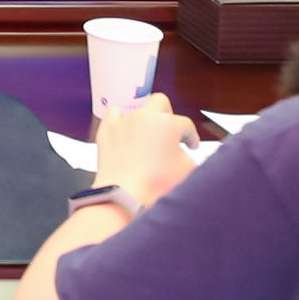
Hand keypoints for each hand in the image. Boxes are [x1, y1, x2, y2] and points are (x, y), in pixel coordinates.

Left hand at [93, 93, 195, 208]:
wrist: (125, 196)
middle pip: (161, 102)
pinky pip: (114, 116)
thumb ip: (192, 157)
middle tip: (171, 134)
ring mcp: (123, 122)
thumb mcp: (188, 171)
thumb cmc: (159, 184)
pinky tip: (126, 133)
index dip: (191, 137)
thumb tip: (187, 154)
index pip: (186, 125)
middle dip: (169, 116)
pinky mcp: (106, 131)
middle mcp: (145, 116)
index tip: (191, 147)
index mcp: (168, 123)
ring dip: (144, 119)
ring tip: (148, 136)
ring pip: (136, 109)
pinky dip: (121, 122)